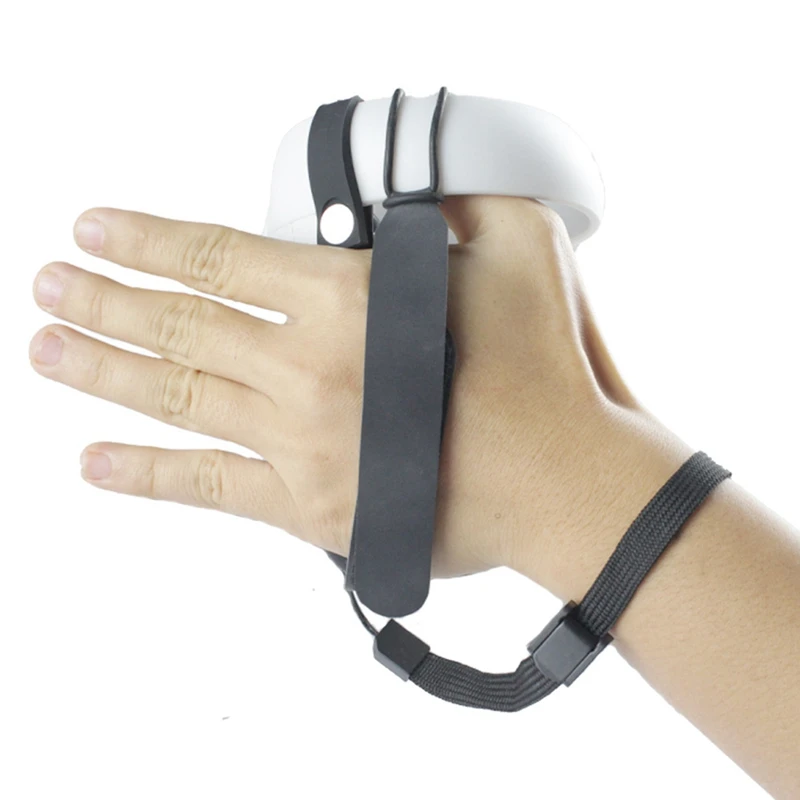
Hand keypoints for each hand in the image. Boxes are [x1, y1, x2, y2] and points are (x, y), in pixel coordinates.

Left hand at [29, 196, 686, 591]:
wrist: (565, 483)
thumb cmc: (549, 372)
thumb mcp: (523, 249)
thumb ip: (462, 205)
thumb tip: (419, 194)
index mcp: (348, 300)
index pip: (218, 257)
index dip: (148, 238)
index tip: (96, 228)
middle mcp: (307, 371)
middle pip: (180, 324)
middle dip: (103, 298)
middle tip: (47, 282)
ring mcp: (300, 445)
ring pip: (177, 398)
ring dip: (104, 371)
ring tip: (46, 351)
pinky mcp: (310, 510)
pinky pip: (209, 489)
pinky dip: (147, 476)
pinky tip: (95, 465)